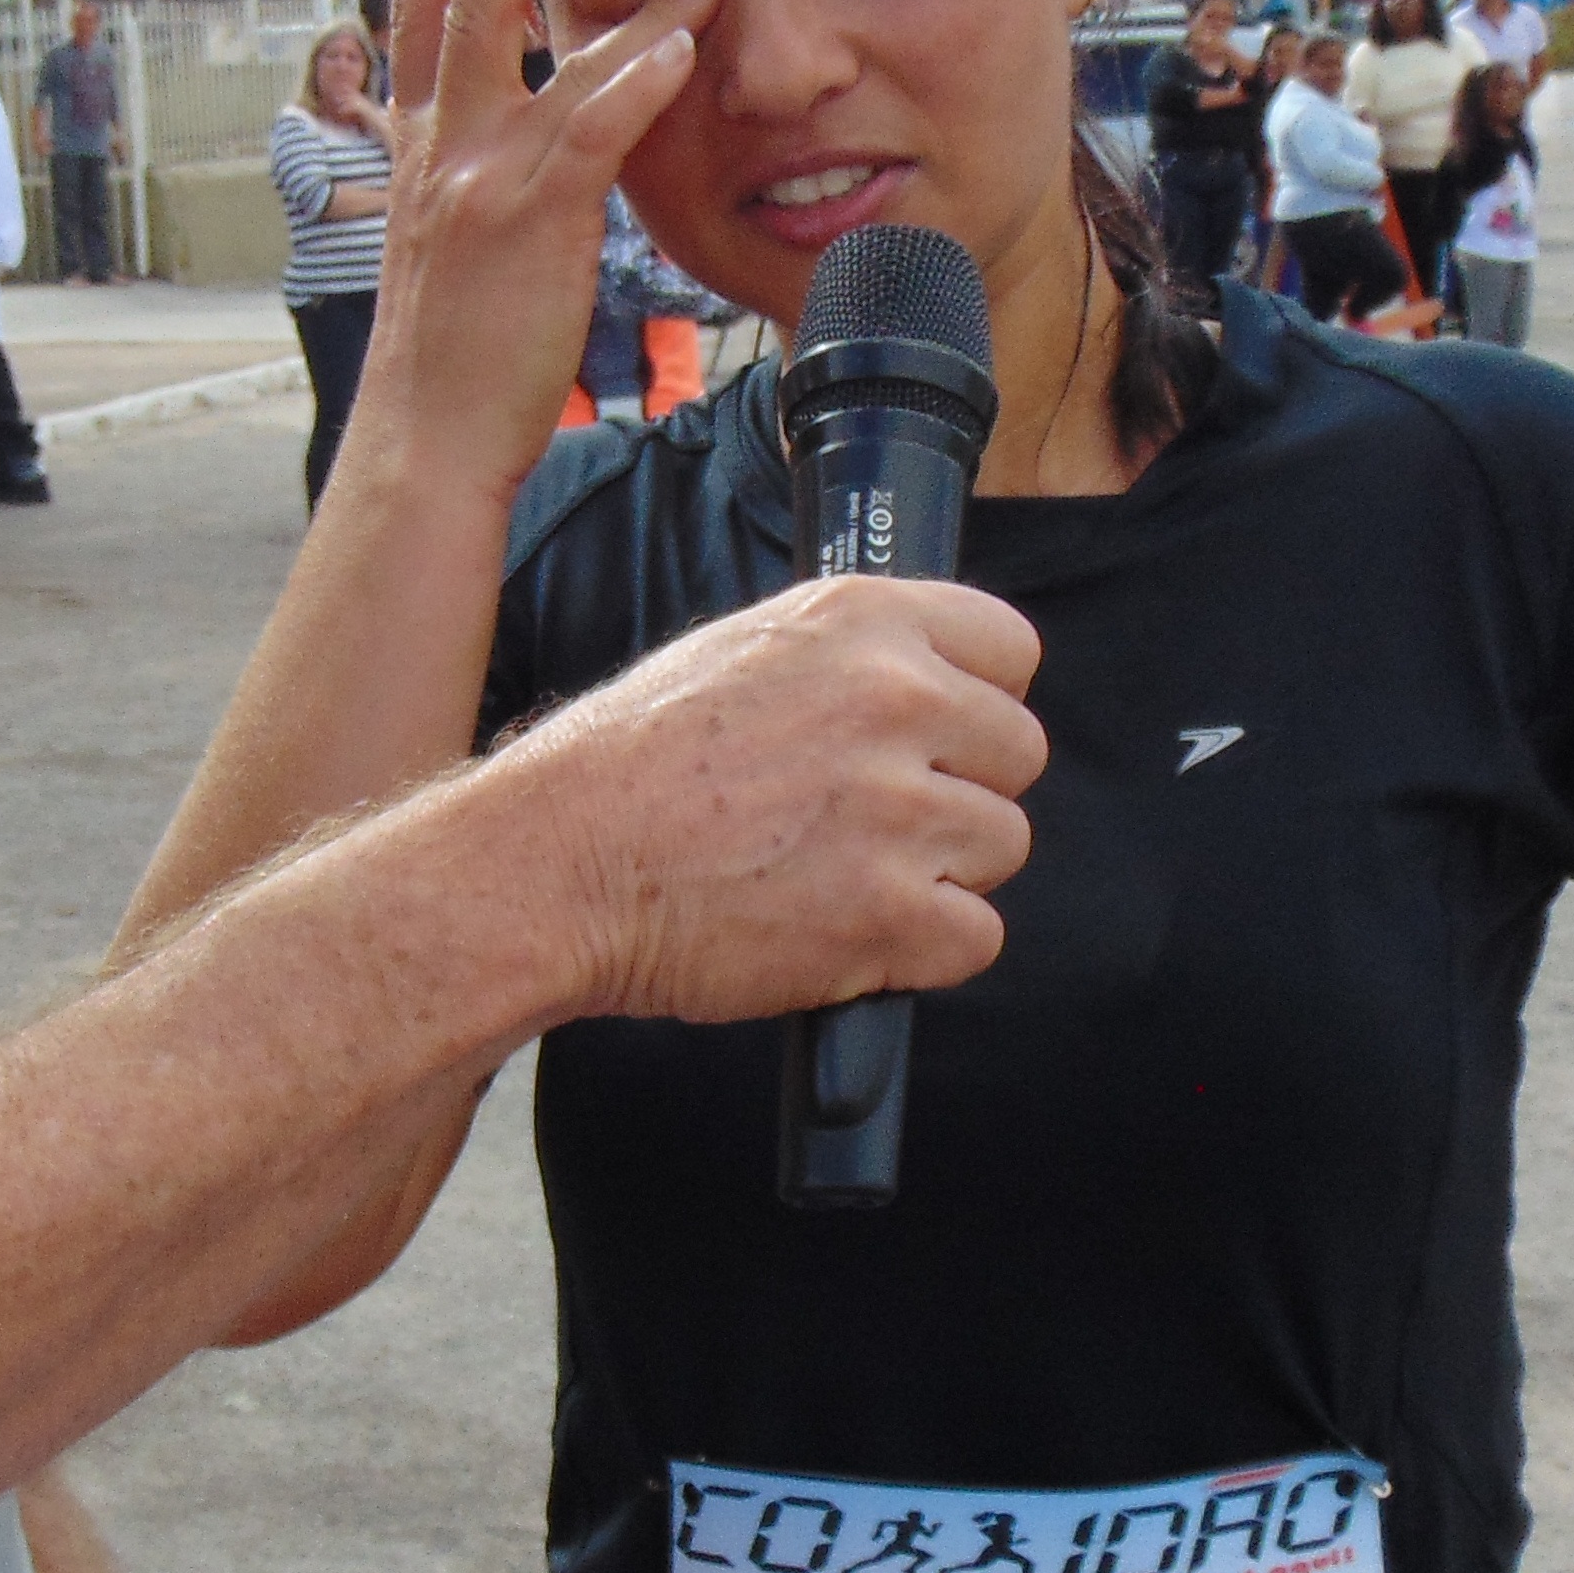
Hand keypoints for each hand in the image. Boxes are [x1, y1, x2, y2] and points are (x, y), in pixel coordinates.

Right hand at [354, 0, 719, 493]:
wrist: (424, 442)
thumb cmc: (448, 369)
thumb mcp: (445, 261)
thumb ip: (476, 195)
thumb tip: (518, 167)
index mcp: (420, 161)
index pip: (418, 30)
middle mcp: (442, 155)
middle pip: (464, 10)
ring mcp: (482, 183)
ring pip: (552, 65)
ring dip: (624, 2)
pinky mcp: (530, 222)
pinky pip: (590, 136)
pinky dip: (635, 86)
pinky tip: (679, 49)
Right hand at [489, 571, 1045, 1025]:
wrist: (556, 866)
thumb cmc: (625, 767)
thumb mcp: (742, 650)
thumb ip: (849, 658)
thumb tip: (928, 686)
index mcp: (862, 619)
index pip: (1010, 650)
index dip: (976, 703)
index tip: (936, 740)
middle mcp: (895, 700)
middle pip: (1017, 753)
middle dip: (956, 792)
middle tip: (870, 822)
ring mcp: (898, 809)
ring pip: (1001, 845)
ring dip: (937, 873)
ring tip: (842, 877)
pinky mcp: (891, 914)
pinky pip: (976, 937)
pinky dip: (920, 953)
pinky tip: (846, 934)